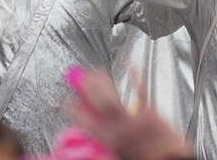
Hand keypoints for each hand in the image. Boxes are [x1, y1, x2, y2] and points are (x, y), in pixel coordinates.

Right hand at [69, 69, 192, 159]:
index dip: (73, 111)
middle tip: (79, 78)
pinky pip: (141, 90)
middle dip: (87, 89)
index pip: (84, 123)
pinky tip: (131, 65)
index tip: (67, 102)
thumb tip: (93, 136)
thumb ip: (105, 144)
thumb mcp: (118, 155)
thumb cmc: (144, 159)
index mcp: (109, 142)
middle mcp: (118, 129)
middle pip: (97, 105)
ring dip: (102, 83)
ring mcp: (133, 119)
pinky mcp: (150, 112)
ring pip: (112, 98)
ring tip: (95, 72)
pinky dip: (135, 75)